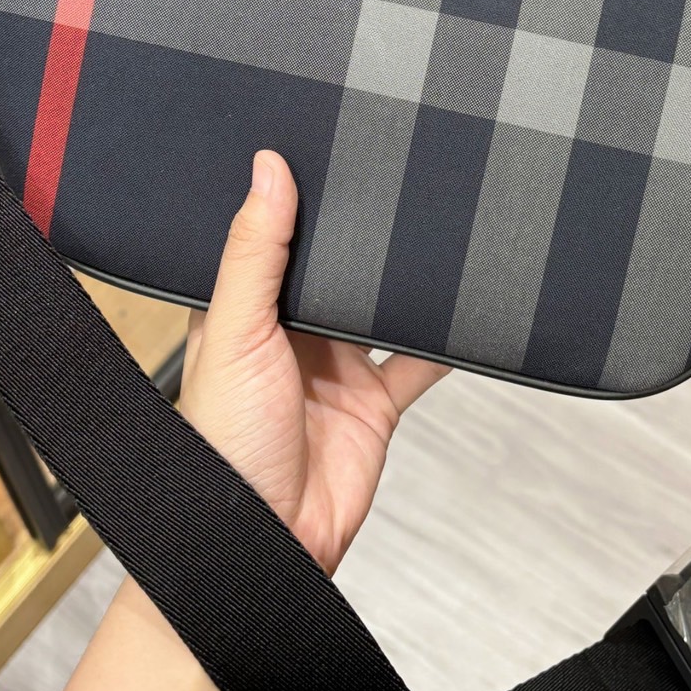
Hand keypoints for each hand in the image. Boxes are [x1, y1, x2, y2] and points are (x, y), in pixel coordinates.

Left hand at [181, 149, 449, 573]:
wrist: (267, 543)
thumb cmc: (222, 445)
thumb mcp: (235, 330)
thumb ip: (255, 251)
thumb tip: (267, 169)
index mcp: (246, 305)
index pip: (273, 234)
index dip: (295, 197)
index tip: (323, 147)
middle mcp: (292, 329)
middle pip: (335, 264)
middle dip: (360, 234)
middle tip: (392, 175)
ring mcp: (337, 364)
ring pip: (381, 304)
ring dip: (403, 279)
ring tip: (434, 225)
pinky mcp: (375, 401)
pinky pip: (419, 360)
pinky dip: (445, 339)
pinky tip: (468, 307)